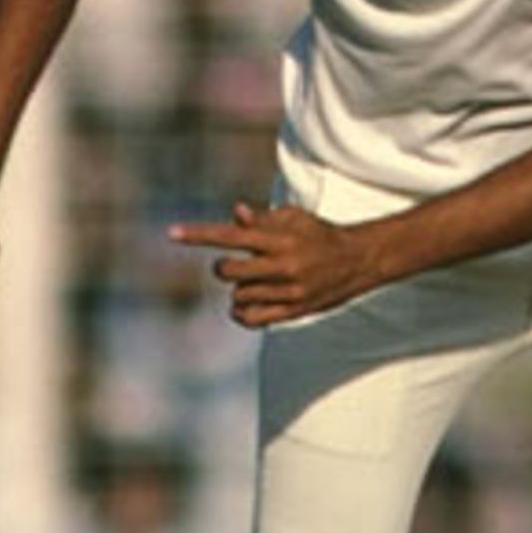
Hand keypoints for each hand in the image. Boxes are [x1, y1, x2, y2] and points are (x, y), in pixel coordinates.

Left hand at [169, 202, 373, 326]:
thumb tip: (234, 213)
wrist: (358, 260)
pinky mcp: (294, 311)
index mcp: (280, 239)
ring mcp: (289, 291)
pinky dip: (241, 312)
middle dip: (223, 268)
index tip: (172, 232)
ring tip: (254, 282)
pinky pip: (253, 319)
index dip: (199, 234)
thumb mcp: (294, 218)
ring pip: (239, 296)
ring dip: (238, 289)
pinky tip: (245, 304)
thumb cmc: (319, 234)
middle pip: (228, 271)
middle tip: (235, 265)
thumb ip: (262, 220)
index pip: (231, 235)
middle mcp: (282, 265)